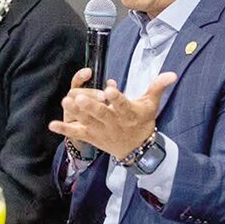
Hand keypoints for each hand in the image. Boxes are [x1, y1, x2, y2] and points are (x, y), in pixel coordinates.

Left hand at [49, 71, 176, 158]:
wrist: (138, 150)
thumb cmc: (143, 122)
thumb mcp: (151, 104)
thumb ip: (158, 87)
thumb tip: (172, 73)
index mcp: (128, 113)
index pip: (123, 104)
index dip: (117, 97)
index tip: (110, 88)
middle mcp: (114, 122)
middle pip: (101, 114)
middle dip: (90, 106)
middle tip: (79, 98)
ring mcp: (101, 130)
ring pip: (87, 121)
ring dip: (75, 112)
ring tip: (65, 102)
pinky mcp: (92, 137)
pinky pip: (77, 133)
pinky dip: (65, 130)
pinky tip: (52, 125)